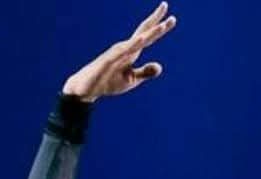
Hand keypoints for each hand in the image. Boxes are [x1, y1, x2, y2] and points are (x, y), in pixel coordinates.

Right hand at [62, 3, 176, 102]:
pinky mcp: (109, 60)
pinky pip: (123, 51)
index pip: (148, 36)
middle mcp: (126, 48)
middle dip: (155, 20)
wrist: (88, 88)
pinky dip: (134, 45)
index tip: (172, 18)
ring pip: (137, 40)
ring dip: (149, 32)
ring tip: (162, 24)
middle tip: (165, 5)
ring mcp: (117, 53)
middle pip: (143, 31)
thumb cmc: (109, 81)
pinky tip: (143, 39)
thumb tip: (160, 66)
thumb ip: (145, 72)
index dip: (159, 27)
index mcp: (132, 51)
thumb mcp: (132, 79)